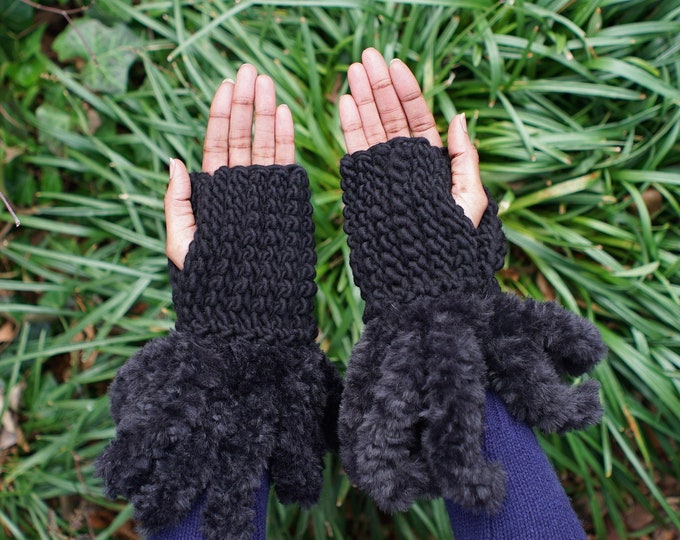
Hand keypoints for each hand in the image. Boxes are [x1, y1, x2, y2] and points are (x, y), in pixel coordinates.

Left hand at [165, 64, 294, 268]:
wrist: (245, 306)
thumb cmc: (208, 279)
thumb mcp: (181, 243)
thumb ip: (177, 203)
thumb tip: (175, 160)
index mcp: (211, 194)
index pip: (216, 145)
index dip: (220, 114)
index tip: (227, 85)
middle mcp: (237, 187)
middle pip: (241, 137)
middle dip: (245, 103)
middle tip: (250, 70)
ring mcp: (261, 193)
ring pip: (263, 146)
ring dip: (266, 113)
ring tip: (268, 84)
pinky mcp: (282, 201)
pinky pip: (283, 165)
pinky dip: (284, 140)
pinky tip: (284, 115)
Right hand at [338, 48, 487, 226]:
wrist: (422, 277)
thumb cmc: (451, 242)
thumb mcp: (469, 199)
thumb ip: (465, 160)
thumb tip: (459, 117)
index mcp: (433, 165)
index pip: (418, 120)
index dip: (408, 92)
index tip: (396, 66)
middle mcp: (407, 165)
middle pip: (392, 118)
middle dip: (379, 87)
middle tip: (367, 58)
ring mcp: (384, 175)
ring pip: (372, 130)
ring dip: (361, 100)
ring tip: (352, 72)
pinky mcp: (366, 186)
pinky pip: (357, 152)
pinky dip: (350, 128)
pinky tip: (345, 104)